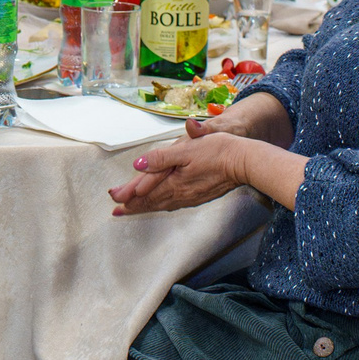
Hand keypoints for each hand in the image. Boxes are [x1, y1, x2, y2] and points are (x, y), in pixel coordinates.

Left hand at [108, 124, 260, 216]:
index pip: (145, 191)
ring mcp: (190, 196)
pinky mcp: (199, 195)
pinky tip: (161, 204)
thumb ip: (160, 158)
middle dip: (133, 205)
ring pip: (162, 204)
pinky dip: (161, 204)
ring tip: (132, 209)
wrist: (245, 162)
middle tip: (117, 210)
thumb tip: (138, 165)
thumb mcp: (186, 149)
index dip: (128, 194)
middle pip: (151, 201)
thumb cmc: (218, 151)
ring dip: (145, 206)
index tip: (113, 198)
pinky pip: (173, 203)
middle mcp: (180, 193)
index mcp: (174, 182)